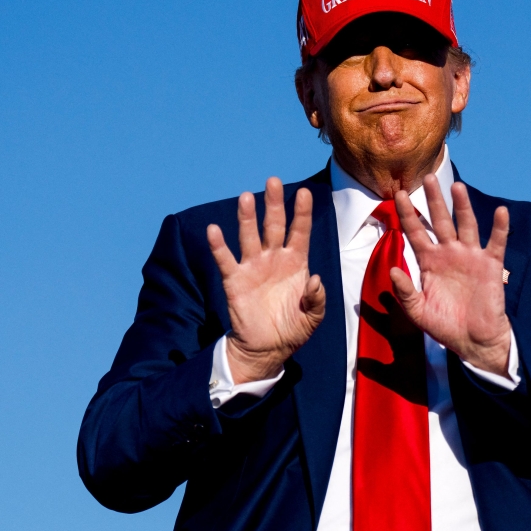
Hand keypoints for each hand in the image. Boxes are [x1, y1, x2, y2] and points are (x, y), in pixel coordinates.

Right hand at [207, 178, 325, 382]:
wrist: (267, 348)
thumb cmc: (293, 328)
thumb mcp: (313, 317)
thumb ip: (317, 299)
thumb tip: (315, 280)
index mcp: (296, 263)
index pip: (300, 232)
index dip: (302, 213)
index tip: (303, 192)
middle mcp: (274, 259)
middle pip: (274, 225)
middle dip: (273, 204)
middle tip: (272, 181)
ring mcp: (253, 267)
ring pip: (250, 236)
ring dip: (247, 217)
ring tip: (246, 197)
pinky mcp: (235, 280)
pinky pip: (226, 260)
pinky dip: (219, 246)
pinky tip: (214, 230)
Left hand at [390, 175, 512, 376]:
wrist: (473, 340)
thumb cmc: (444, 325)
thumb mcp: (418, 311)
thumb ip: (404, 291)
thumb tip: (392, 270)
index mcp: (429, 262)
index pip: (416, 232)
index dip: (408, 215)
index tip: (400, 195)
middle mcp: (449, 253)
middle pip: (440, 221)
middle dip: (434, 200)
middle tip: (427, 177)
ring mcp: (470, 256)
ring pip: (466, 225)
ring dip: (462, 206)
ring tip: (457, 187)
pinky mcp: (491, 265)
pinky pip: (496, 243)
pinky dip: (499, 227)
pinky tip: (501, 211)